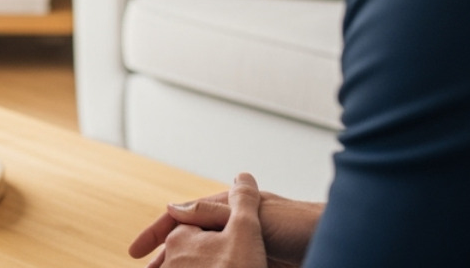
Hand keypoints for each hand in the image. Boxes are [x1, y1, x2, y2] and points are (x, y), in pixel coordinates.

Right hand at [130, 179, 320, 267]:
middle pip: (187, 242)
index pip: (181, 216)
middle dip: (164, 258)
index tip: (135, 250)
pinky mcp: (254, 266)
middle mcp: (230, 227)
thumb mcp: (250, 214)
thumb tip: (173, 207)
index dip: (156, 232)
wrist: (335, 244)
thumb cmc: (298, 224)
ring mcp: (241, 249)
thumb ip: (214, 211)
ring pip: (201, 261)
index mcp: (227, 208)